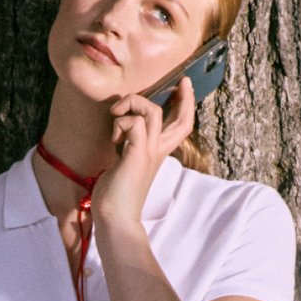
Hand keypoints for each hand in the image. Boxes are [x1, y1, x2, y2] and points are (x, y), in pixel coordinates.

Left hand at [92, 72, 195, 237]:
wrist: (115, 219)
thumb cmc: (116, 195)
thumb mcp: (124, 163)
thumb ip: (128, 146)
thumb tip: (121, 131)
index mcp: (157, 153)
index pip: (180, 126)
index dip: (186, 105)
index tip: (185, 86)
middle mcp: (158, 151)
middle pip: (181, 120)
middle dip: (183, 97)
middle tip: (181, 81)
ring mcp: (149, 153)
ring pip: (152, 112)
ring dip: (133, 105)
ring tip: (117, 115)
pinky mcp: (137, 155)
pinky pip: (134, 123)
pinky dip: (121, 122)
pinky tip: (114, 139)